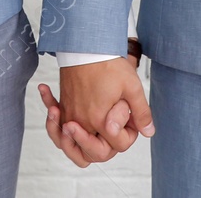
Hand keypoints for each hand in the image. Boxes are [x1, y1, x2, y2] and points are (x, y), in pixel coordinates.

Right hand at [38, 56, 153, 166]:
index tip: (130, 119)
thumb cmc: (106, 63)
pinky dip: (53, 121)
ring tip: (84, 135)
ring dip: (73, 144)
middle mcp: (80, 121)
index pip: (116, 146)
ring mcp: (69, 114)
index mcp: (99, 120)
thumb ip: (141, 112)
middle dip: (103, 148)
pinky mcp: (63, 105)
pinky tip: (52, 109)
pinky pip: (54, 122)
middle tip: (112, 130)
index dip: (128, 136)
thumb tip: (148, 131)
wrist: (85, 45)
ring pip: (66, 144)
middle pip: (89, 155)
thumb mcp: (132, 86)